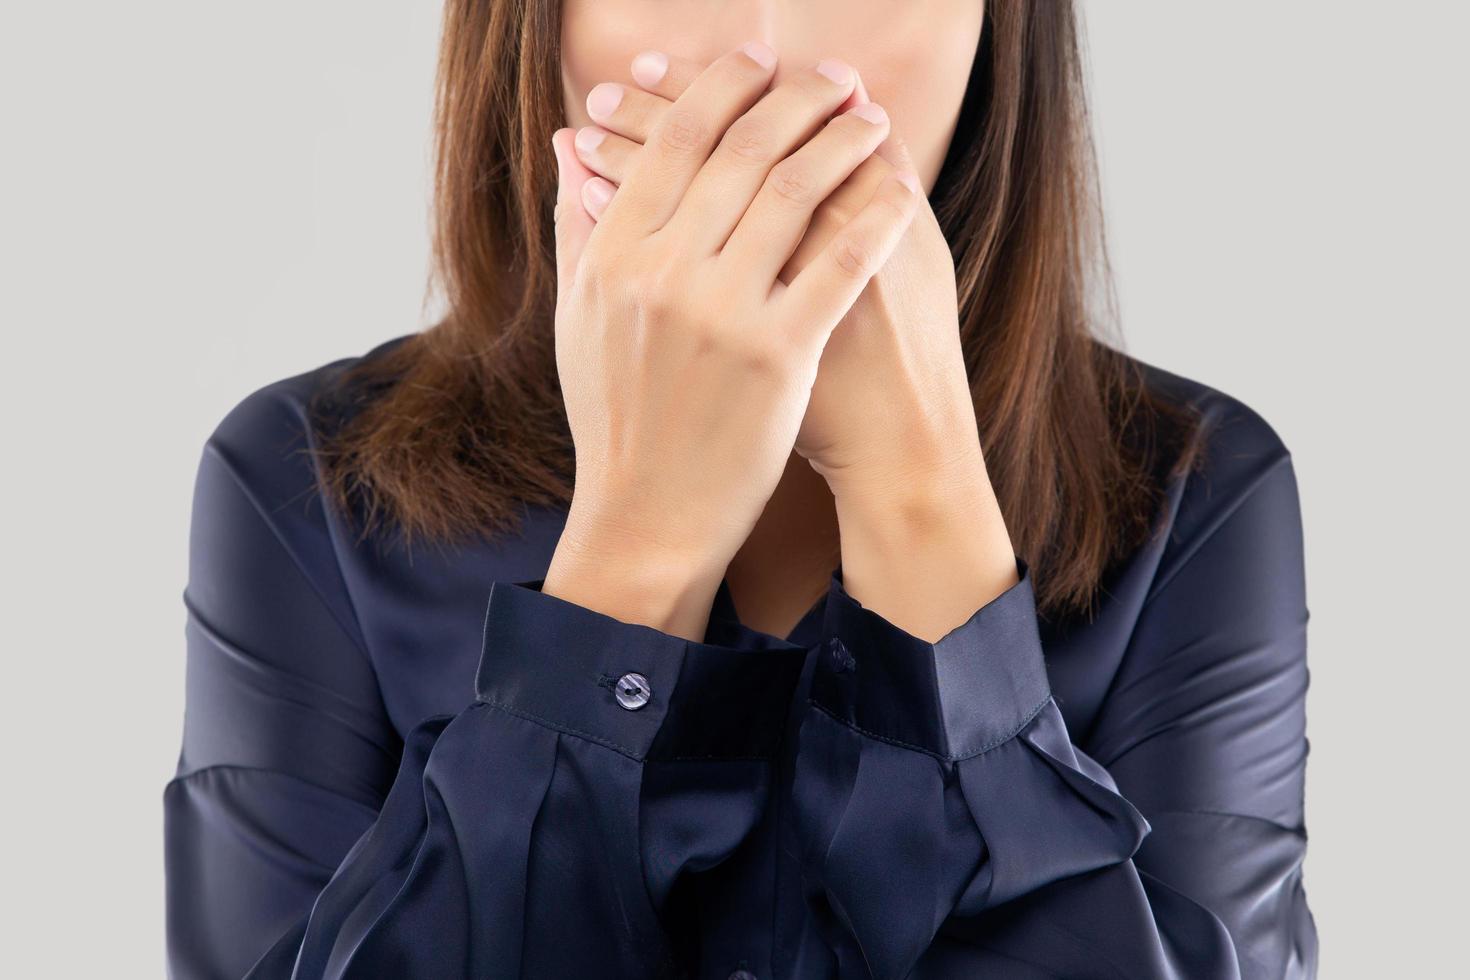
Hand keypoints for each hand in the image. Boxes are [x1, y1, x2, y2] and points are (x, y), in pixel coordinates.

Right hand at [546, 42, 922, 639]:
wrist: (647, 512)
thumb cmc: (613, 415)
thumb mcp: (576, 317)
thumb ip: (577, 225)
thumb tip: (569, 148)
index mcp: (615, 256)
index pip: (676, 141)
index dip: (723, 87)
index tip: (760, 59)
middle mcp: (664, 274)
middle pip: (742, 153)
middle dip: (798, 99)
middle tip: (835, 77)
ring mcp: (723, 314)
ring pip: (794, 195)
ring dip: (843, 143)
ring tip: (873, 118)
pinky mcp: (779, 356)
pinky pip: (838, 266)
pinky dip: (873, 219)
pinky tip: (900, 191)